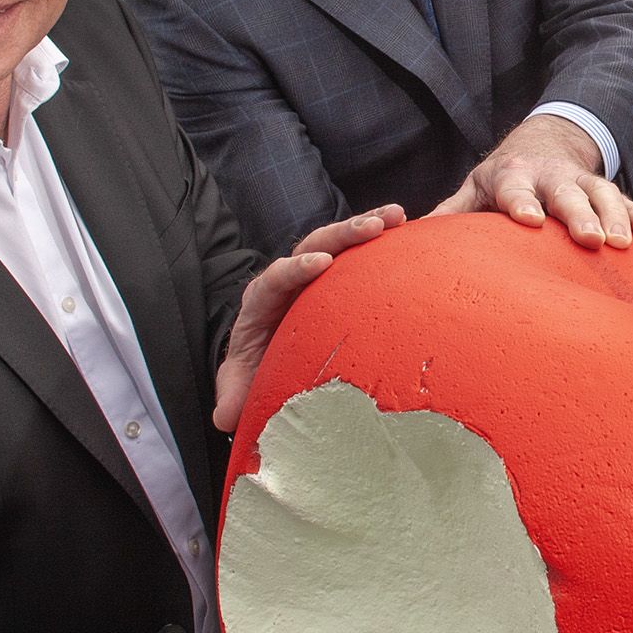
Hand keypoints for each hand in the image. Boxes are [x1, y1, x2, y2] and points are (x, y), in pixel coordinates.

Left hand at [214, 206, 406, 430]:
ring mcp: (314, 272)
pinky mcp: (336, 275)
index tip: (319, 262)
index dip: (295, 267)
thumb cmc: (258, 366)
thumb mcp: (244, 382)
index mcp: (263, 301)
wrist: (268, 355)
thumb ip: (234, 394)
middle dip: (341, 234)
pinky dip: (378, 238)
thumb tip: (226, 416)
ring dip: (365, 225)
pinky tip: (406, 227)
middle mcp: (288, 278)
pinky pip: (356, 251)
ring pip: (336, 241)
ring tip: (396, 217)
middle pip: (311, 245)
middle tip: (372, 227)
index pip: (275, 277)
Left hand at [427, 115, 632, 250]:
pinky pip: (624, 202)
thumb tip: (413, 238)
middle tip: (590, 240)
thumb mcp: (474, 190)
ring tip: (625, 243)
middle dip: (579, 215)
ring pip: (600, 195)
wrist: (541, 145)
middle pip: (565, 194)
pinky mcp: (604, 190)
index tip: (530, 220)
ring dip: (614, 217)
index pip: (515, 191)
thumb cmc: (501, 180)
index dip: (522, 203)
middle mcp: (549, 176)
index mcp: (512, 177)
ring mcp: (580, 180)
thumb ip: (451, 214)